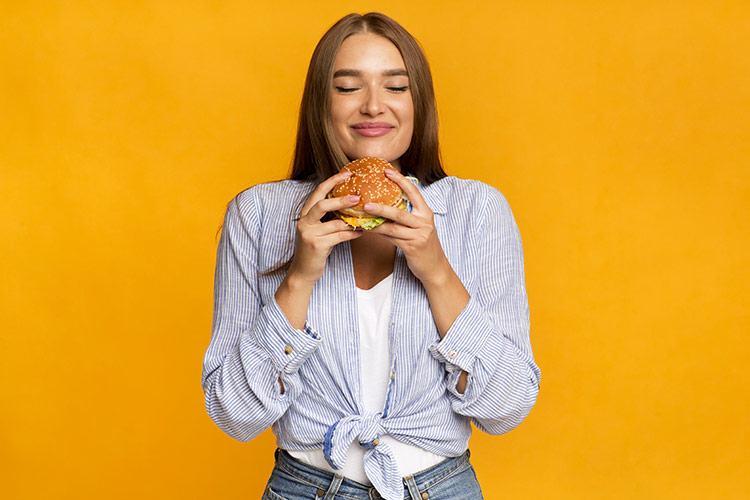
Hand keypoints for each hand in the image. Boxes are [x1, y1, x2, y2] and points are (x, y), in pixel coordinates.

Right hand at [287, 171, 362, 284]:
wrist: (303, 271)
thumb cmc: (315, 248)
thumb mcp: (320, 229)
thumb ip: (330, 217)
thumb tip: (352, 204)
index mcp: (305, 214)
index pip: (318, 192)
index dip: (332, 181)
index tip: (347, 173)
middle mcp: (304, 221)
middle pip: (322, 204)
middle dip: (341, 198)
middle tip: (358, 196)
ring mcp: (309, 234)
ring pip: (334, 222)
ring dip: (352, 219)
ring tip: (365, 216)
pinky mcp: (316, 245)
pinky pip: (339, 236)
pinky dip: (352, 233)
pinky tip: (361, 232)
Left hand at [366, 169, 449, 284]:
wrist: (435, 268)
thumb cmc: (424, 245)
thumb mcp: (419, 228)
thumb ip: (407, 216)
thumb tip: (385, 205)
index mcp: (426, 213)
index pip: (413, 192)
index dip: (400, 181)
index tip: (387, 171)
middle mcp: (424, 223)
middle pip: (399, 212)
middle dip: (381, 206)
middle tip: (366, 202)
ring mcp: (419, 236)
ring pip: (393, 227)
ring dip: (375, 222)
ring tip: (362, 216)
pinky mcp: (413, 247)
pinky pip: (392, 238)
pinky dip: (379, 233)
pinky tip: (368, 230)